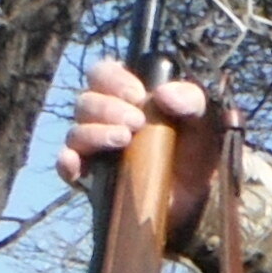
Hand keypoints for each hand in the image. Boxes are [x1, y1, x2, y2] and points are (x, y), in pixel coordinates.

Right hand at [60, 57, 228, 233]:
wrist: (201, 198)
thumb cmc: (200, 151)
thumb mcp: (205, 121)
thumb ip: (192, 99)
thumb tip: (162, 95)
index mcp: (128, 96)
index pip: (103, 74)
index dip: (113, 79)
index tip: (138, 95)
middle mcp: (106, 118)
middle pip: (86, 102)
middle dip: (108, 108)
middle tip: (137, 122)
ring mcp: (97, 148)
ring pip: (76, 131)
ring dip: (95, 132)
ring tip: (124, 139)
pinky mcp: (92, 177)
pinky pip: (66, 165)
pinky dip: (67, 162)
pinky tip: (76, 164)